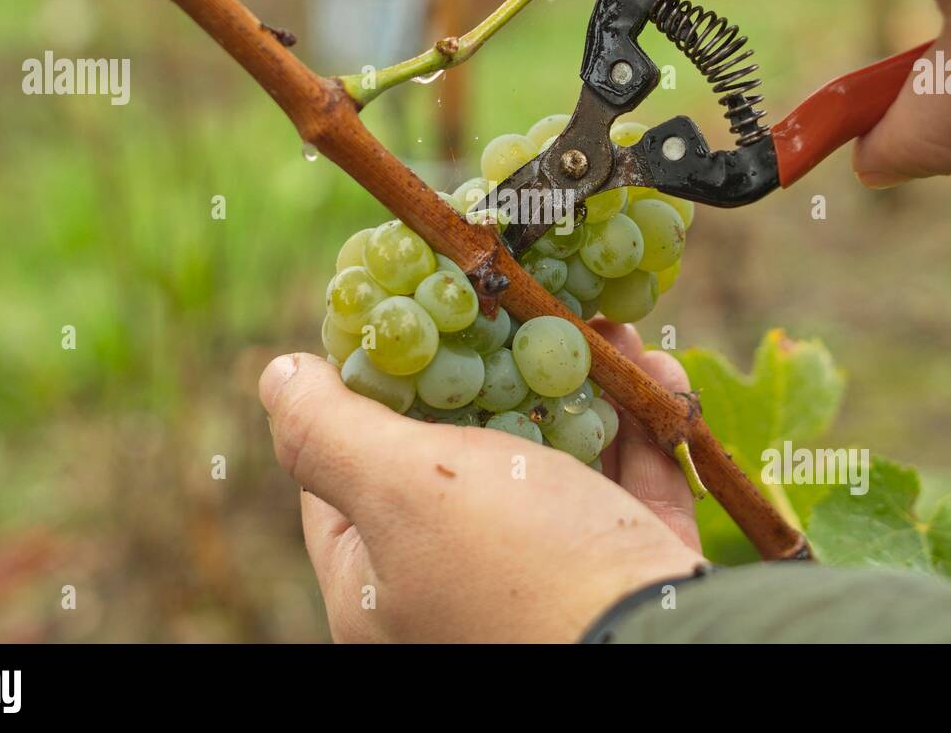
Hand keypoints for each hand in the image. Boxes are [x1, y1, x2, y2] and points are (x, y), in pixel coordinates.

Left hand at [259, 321, 704, 642]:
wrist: (672, 646)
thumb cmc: (521, 566)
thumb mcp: (402, 487)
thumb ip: (330, 430)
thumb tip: (278, 376)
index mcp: (384, 581)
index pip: (348, 471)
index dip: (368, 386)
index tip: (403, 316)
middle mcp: (458, 582)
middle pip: (463, 453)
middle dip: (496, 370)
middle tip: (513, 304)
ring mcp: (545, 578)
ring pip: (554, 460)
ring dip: (580, 384)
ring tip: (599, 324)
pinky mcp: (623, 566)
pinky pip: (627, 483)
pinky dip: (641, 425)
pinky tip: (654, 370)